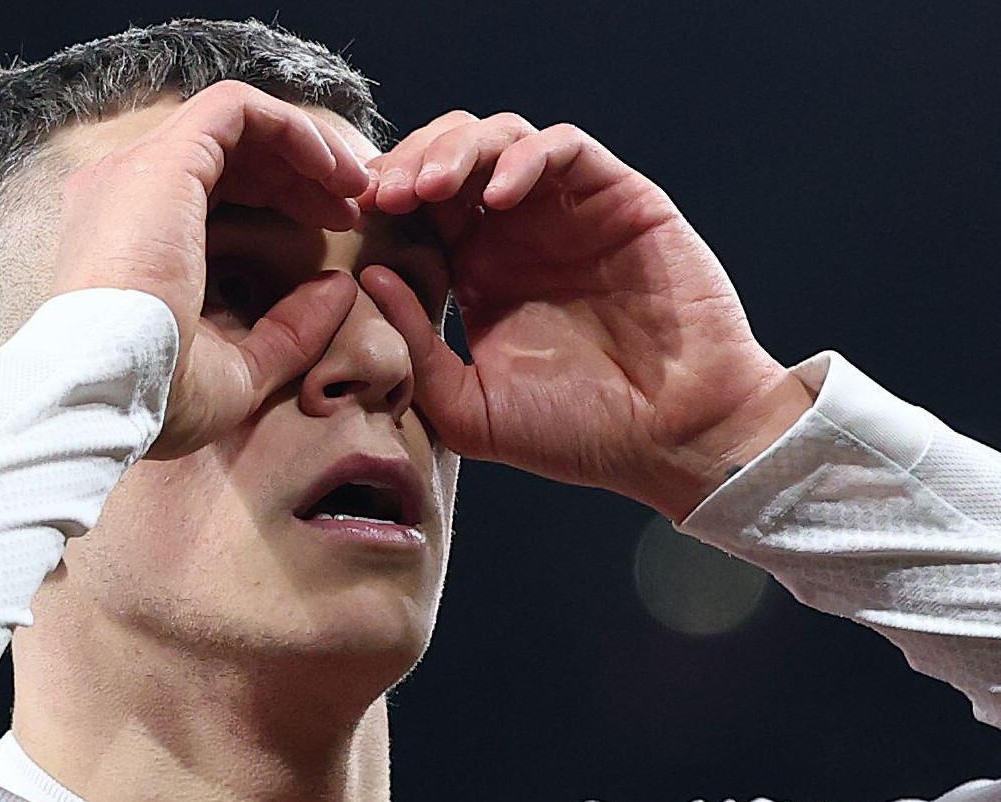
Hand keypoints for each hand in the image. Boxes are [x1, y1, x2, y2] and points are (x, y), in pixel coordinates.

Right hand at [53, 81, 371, 459]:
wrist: (110, 390)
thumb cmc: (157, 396)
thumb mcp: (238, 371)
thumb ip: (288, 331)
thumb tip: (337, 289)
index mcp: (129, 238)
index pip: (212, 192)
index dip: (280, 201)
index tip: (332, 232)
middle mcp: (125, 193)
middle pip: (227, 156)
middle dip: (298, 173)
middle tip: (352, 207)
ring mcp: (139, 169)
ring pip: (235, 125)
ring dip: (303, 147)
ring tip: (353, 186)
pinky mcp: (165, 158)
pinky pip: (237, 110)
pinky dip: (292, 129)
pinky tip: (331, 169)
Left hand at [361, 113, 812, 519]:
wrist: (674, 438)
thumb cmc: (577, 433)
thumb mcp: (469, 408)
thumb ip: (417, 346)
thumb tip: (370, 274)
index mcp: (477, 272)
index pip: (418, 209)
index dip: (385, 201)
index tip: (355, 219)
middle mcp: (518, 232)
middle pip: (450, 157)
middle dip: (410, 162)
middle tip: (385, 194)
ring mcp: (567, 211)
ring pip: (500, 136)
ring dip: (456, 150)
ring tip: (431, 188)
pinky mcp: (617, 198)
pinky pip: (563, 146)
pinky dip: (524, 156)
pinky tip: (498, 197)